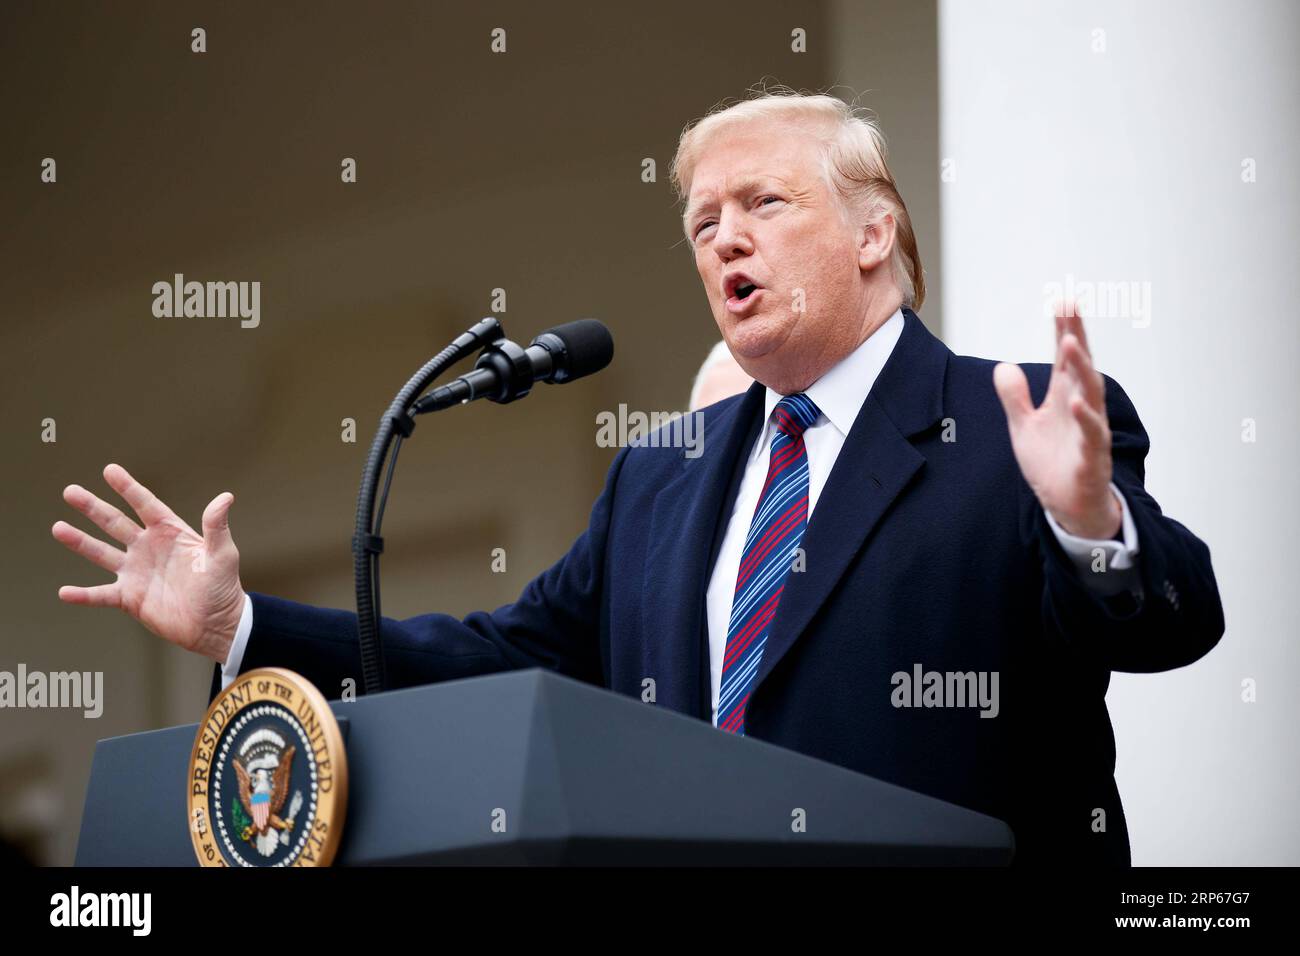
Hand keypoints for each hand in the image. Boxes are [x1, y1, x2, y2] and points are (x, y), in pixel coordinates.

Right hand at [52, 463, 245, 663]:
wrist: (216, 625)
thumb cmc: (223, 587)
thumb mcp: (222, 554)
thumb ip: (216, 526)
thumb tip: (225, 497)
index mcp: (169, 533)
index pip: (145, 505)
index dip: (128, 487)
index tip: (109, 470)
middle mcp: (148, 548)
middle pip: (115, 523)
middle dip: (93, 507)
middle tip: (70, 491)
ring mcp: (136, 572)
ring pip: (101, 553)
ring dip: (80, 542)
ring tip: (58, 528)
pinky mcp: (129, 598)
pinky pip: (101, 595)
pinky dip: (83, 595)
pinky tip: (64, 592)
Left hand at [993, 303, 1121, 539]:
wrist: (1069, 506)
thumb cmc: (1053, 464)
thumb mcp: (1023, 427)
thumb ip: (1014, 397)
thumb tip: (1003, 366)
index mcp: (1064, 398)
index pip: (1065, 359)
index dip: (1064, 330)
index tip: (1062, 301)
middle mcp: (1081, 408)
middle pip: (1080, 366)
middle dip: (1076, 336)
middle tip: (1070, 308)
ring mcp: (1089, 431)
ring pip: (1090, 394)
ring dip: (1081, 368)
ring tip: (1071, 342)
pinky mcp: (1091, 457)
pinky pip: (1092, 435)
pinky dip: (1085, 418)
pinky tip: (1074, 403)